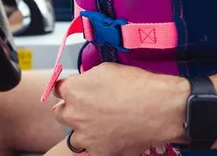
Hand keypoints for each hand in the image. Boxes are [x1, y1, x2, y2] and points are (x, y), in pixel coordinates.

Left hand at [52, 63, 188, 155]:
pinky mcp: (100, 152)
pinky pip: (96, 149)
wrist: (159, 108)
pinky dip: (103, 144)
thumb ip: (88, 78)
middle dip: (73, 110)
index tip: (76, 90)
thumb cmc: (137, 85)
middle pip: (62, 113)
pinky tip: (117, 134)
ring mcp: (86, 136)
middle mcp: (74, 114)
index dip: (69, 89)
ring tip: (105, 124)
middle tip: (91, 108)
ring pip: (77, 136)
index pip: (58, 90)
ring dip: (86, 130)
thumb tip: (84, 83)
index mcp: (73, 91)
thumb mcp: (107, 69)